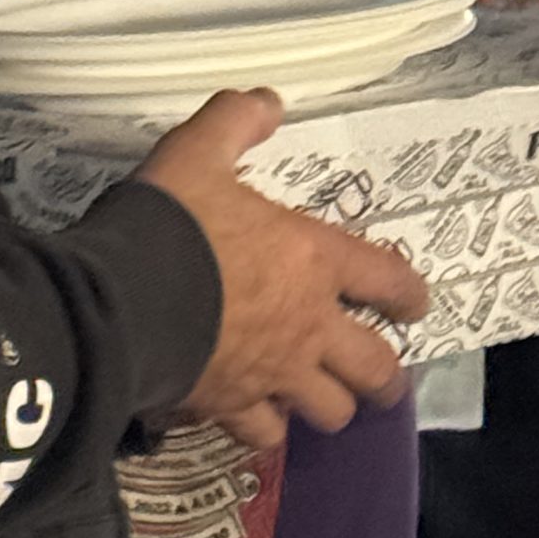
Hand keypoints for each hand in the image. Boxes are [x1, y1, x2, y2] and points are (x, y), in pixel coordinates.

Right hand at [134, 88, 428, 447]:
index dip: (409, 294)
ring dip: (330, 407)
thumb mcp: (198, 152)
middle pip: (374, 368)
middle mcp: (308, 326)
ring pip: (329, 412)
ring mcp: (273, 374)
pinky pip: (262, 435)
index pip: (387, 279)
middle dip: (386, 377)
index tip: (417, 306)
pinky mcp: (230, 408)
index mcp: (312, 260)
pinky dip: (263, 430)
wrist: (121, 301)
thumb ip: (234, 122)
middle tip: (383, 380)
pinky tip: (254, 420)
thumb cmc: (171, 223)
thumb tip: (267, 102)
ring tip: (321, 405)